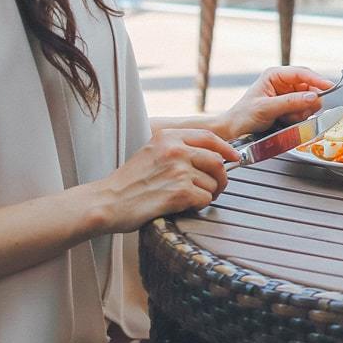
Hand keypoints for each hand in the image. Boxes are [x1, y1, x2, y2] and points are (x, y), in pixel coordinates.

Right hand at [87, 129, 239, 232]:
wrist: (107, 202)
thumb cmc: (128, 182)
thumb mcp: (151, 152)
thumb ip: (177, 148)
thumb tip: (211, 154)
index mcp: (168, 136)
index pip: (209, 136)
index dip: (226, 148)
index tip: (234, 157)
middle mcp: (175, 150)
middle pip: (217, 161)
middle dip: (221, 177)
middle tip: (215, 188)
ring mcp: (178, 170)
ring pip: (213, 182)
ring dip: (207, 194)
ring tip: (190, 198)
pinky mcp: (180, 191)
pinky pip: (205, 198)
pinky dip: (199, 205)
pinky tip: (183, 205)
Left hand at [215, 66, 334, 141]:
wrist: (234, 132)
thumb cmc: (243, 116)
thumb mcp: (266, 108)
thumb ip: (290, 102)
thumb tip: (313, 97)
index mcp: (275, 75)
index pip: (301, 73)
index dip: (317, 80)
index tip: (329, 87)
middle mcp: (283, 83)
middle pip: (309, 86)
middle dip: (307, 100)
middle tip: (301, 112)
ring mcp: (288, 95)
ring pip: (309, 100)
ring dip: (302, 111)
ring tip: (286, 118)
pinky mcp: (290, 107)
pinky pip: (305, 110)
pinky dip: (299, 117)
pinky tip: (287, 121)